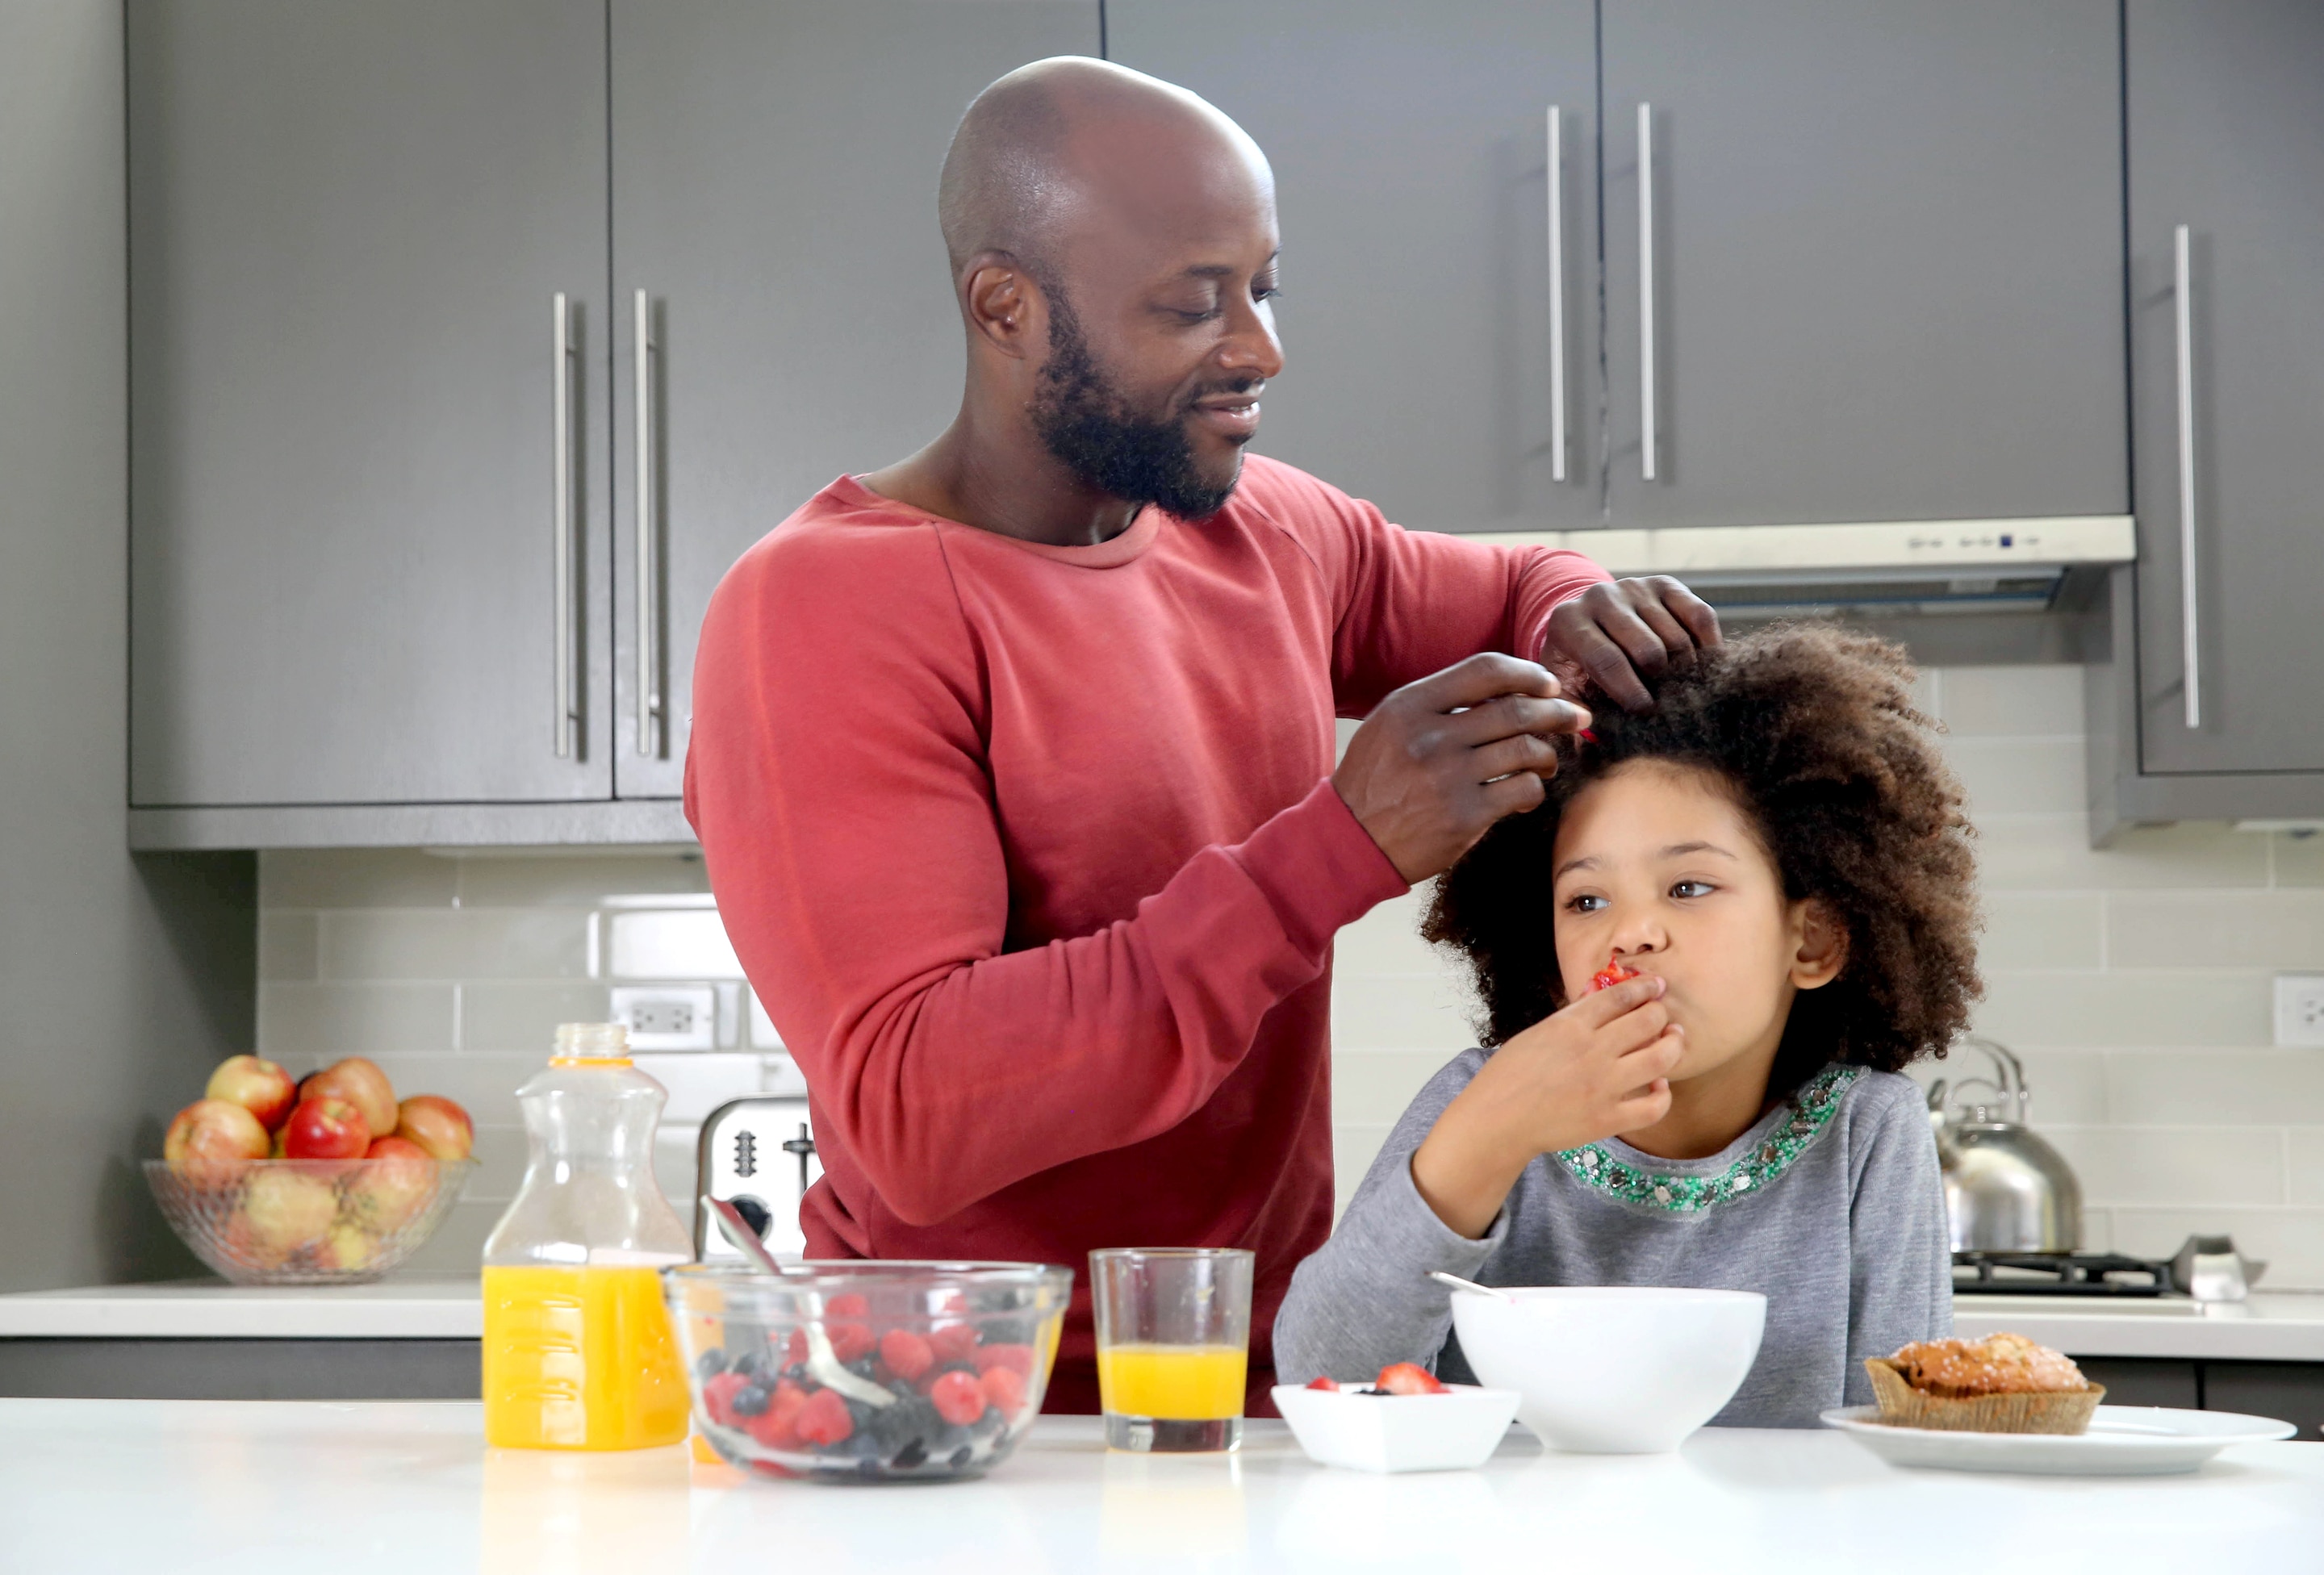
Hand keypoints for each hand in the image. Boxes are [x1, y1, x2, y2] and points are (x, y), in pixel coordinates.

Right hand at [1333, 653, 1590, 883]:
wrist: (1350, 839)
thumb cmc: (1376, 779)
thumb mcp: (1391, 725)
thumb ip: (1439, 702)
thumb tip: (1508, 690)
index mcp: (1411, 705)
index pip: (1485, 670)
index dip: (1528, 673)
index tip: (1548, 685)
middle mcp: (1430, 736)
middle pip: (1515, 709)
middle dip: (1557, 711)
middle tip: (1575, 718)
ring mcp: (1448, 777)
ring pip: (1526, 750)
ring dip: (1548, 754)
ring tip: (1548, 761)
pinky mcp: (1464, 815)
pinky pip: (1522, 790)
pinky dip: (1535, 789)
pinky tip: (1528, 793)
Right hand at [1409, 975, 1684, 1238]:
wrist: (1497, 1121)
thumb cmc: (1508, 1076)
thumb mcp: (1537, 1033)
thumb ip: (1572, 1018)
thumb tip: (1601, 999)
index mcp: (1570, 1026)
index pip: (1620, 997)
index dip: (1643, 987)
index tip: (1654, 985)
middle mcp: (1592, 1052)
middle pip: (1648, 1020)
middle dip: (1660, 1012)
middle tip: (1662, 1015)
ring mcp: (1604, 1087)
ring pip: (1661, 1057)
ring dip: (1673, 1045)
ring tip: (1673, 1041)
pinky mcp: (1609, 1119)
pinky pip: (1655, 1106)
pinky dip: (1663, 1094)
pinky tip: (1658, 1086)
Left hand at [1541, 577, 1721, 712]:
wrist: (1590, 622)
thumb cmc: (1577, 667)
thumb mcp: (1563, 687)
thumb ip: (1570, 713)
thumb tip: (1587, 741)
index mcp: (1568, 622)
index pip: (1606, 660)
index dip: (1630, 691)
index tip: (1647, 713)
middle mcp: (1599, 597)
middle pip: (1647, 648)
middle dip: (1661, 683)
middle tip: (1668, 705)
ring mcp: (1634, 587)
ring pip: (1676, 637)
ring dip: (1685, 670)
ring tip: (1683, 690)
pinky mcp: (1664, 584)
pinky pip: (1699, 616)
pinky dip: (1708, 646)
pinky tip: (1703, 668)